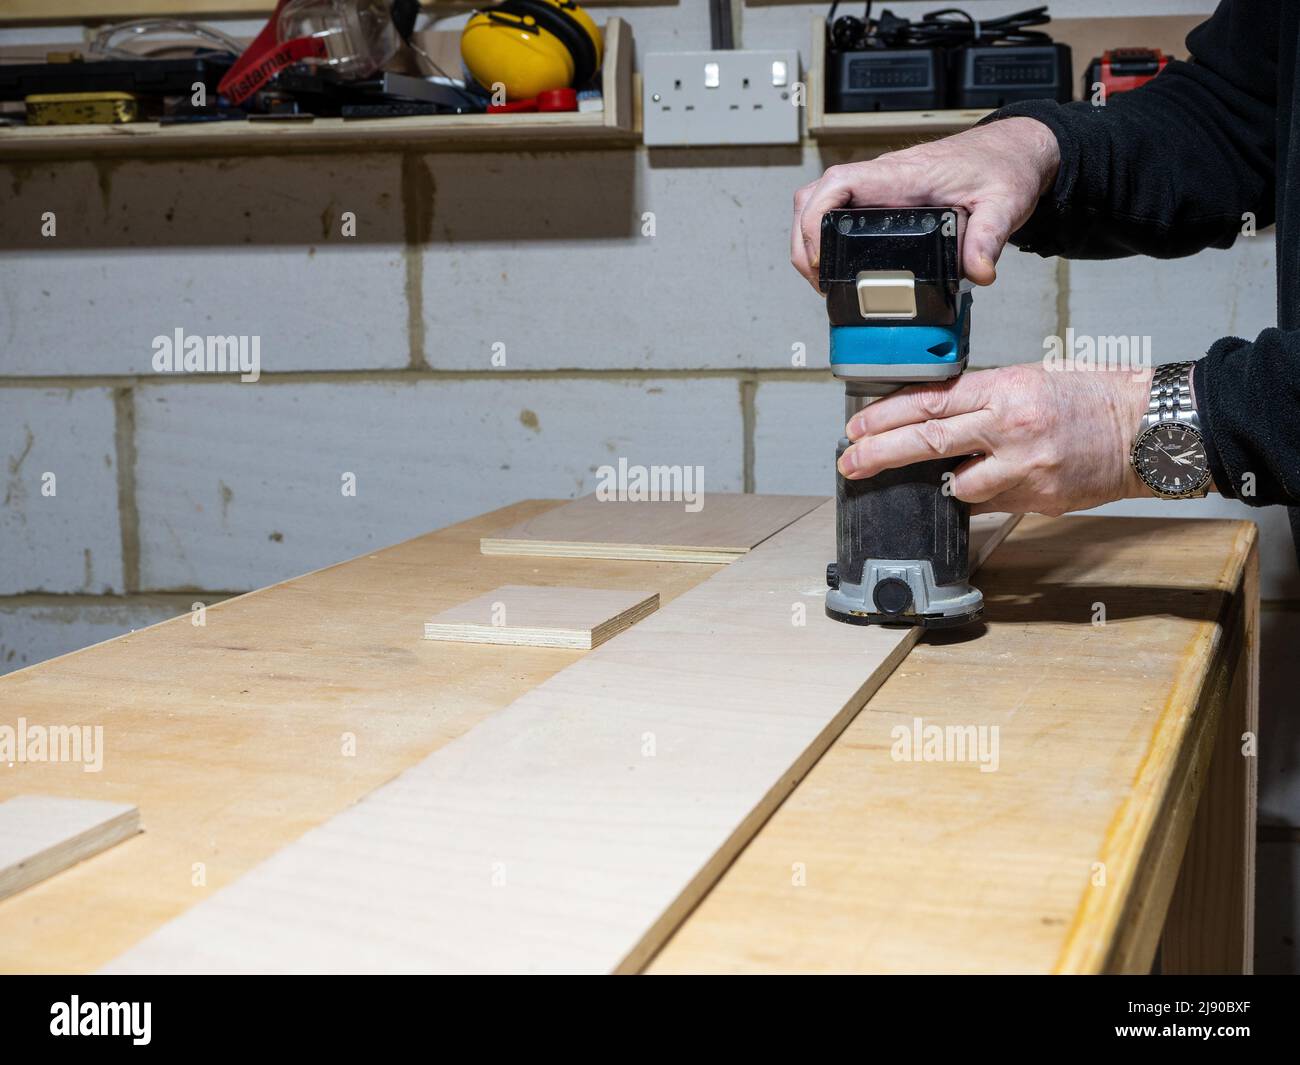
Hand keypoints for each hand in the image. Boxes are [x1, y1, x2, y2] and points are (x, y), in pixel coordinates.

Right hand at [791, 117, 1060, 287]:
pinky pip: (838, 209)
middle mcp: (883, 178)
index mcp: (902, 175)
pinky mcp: (884, 197)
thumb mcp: (1003, 203)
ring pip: (820, 201)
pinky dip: (825, 235)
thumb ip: (989, 238)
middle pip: (814, 196)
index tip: (818, 257)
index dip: (815, 221)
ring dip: (808, 237)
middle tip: (816, 280)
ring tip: (818, 276)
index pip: (837, 184)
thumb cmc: (1004, 167)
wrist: (1013, 151)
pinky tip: (836, 262)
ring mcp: (879, 187)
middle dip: (802, 240)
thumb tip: (978, 272)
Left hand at [837, 363, 1154, 515]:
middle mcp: (1010, 425)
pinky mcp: (1037, 497)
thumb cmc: (1088, 399)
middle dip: (879, 454)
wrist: (1145, 429)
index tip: (855, 429)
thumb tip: (930, 423)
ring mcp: (1024, 466)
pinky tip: (970, 492)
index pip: (929, 401)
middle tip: (849, 464)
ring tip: (923, 481)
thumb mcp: (1028, 381)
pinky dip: (972, 500)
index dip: (885, 417)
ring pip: (955, 484)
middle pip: (927, 441)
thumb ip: (980, 402)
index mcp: (1004, 388)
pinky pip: (986, 505)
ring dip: (934, 485)